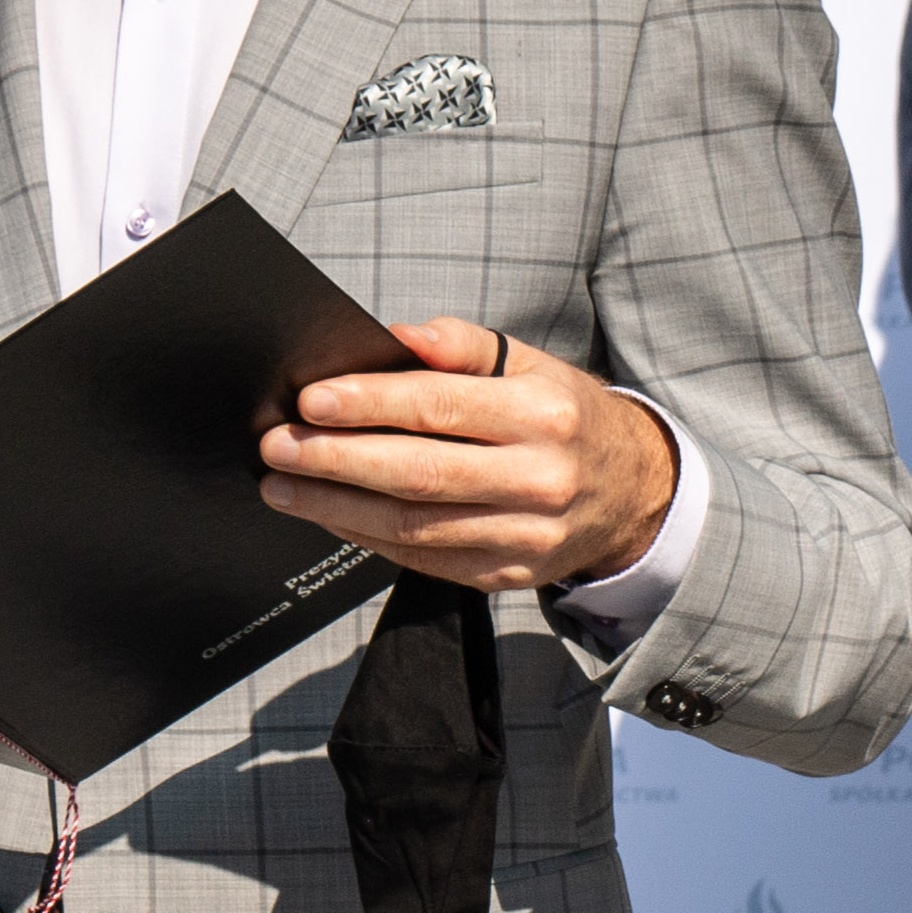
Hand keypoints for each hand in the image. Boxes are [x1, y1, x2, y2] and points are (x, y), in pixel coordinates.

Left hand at [253, 316, 677, 591]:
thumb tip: (393, 336)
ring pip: (413, 526)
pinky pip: (422, 558)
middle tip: (278, 447)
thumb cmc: (563, 417)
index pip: (440, 407)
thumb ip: (459, 346)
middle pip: (418, 474)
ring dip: (335, 506)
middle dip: (335, 460)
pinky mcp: (507, 575)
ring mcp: (525, 536)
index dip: (369, 405)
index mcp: (543, 414)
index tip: (311, 400)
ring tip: (283, 485)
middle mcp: (539, 479)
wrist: (633, 492)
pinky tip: (329, 513)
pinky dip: (367, 536)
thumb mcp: (529, 365)